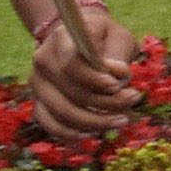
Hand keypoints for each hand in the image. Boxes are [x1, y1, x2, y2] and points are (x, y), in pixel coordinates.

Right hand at [28, 3, 141, 137]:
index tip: (118, 85)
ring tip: (122, 119)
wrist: (79, 40)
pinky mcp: (38, 101)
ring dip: (96, 122)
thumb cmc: (103, 38)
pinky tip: (92, 134)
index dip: (95, 79)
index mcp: (60, 39)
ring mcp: (38, 83)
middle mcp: (43, 61)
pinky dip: (70, 134)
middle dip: (106, 103)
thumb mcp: (116, 36)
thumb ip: (118, 53)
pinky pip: (50, 124)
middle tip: (133, 100)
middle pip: (72, 91)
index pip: (72, 64)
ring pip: (63, 112)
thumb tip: (121, 75)